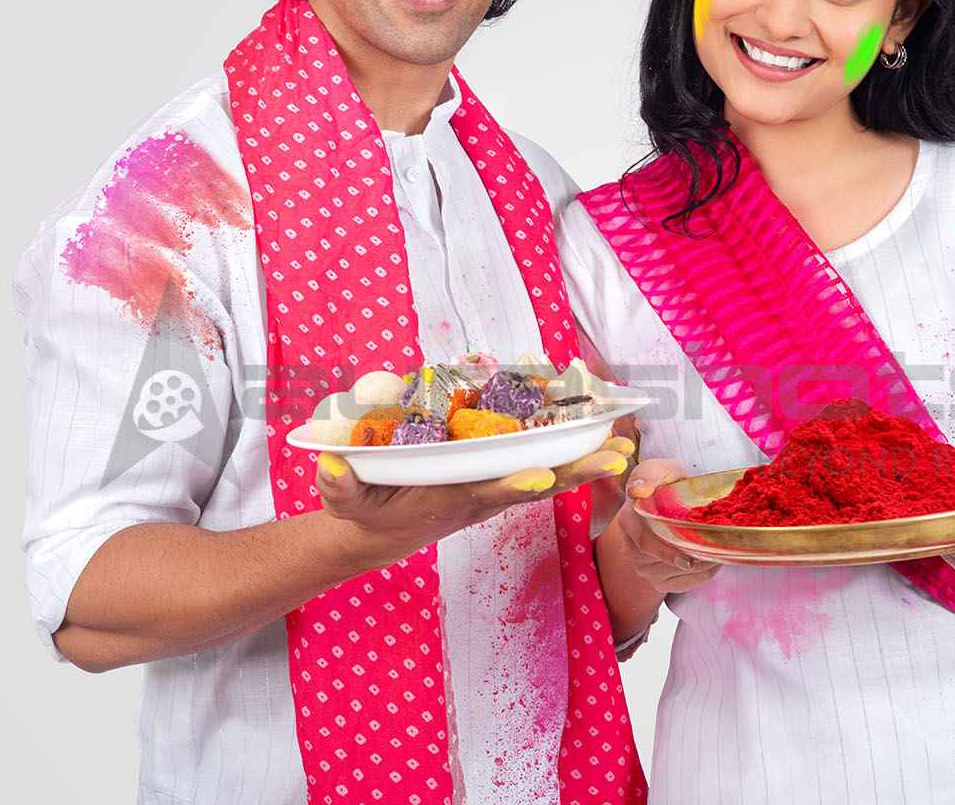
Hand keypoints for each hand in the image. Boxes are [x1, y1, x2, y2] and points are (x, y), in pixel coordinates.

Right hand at [315, 435, 635, 568]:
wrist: (379, 529)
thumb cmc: (363, 512)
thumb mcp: (345, 501)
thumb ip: (339, 485)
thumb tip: (330, 466)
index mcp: (449, 501)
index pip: (485, 494)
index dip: (511, 487)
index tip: (541, 481)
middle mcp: (480, 494)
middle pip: (534, 480)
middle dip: (576, 470)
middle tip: (617, 457)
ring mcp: (491, 485)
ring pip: (544, 469)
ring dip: (583, 458)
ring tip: (624, 446)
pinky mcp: (493, 473)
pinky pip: (534, 457)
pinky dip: (564, 445)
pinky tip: (592, 426)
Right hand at [612, 458, 721, 593]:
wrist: (669, 496)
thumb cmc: (664, 481)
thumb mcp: (657, 469)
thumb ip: (646, 475)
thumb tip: (637, 491)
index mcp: (629, 520)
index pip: (647, 543)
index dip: (670, 551)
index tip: (692, 555)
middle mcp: (630, 547)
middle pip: (662, 562)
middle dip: (692, 557)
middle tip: (717, 548)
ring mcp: (641, 566)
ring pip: (672, 575)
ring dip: (699, 566)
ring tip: (717, 551)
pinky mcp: (655, 579)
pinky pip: (678, 586)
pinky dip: (699, 577)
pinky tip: (710, 562)